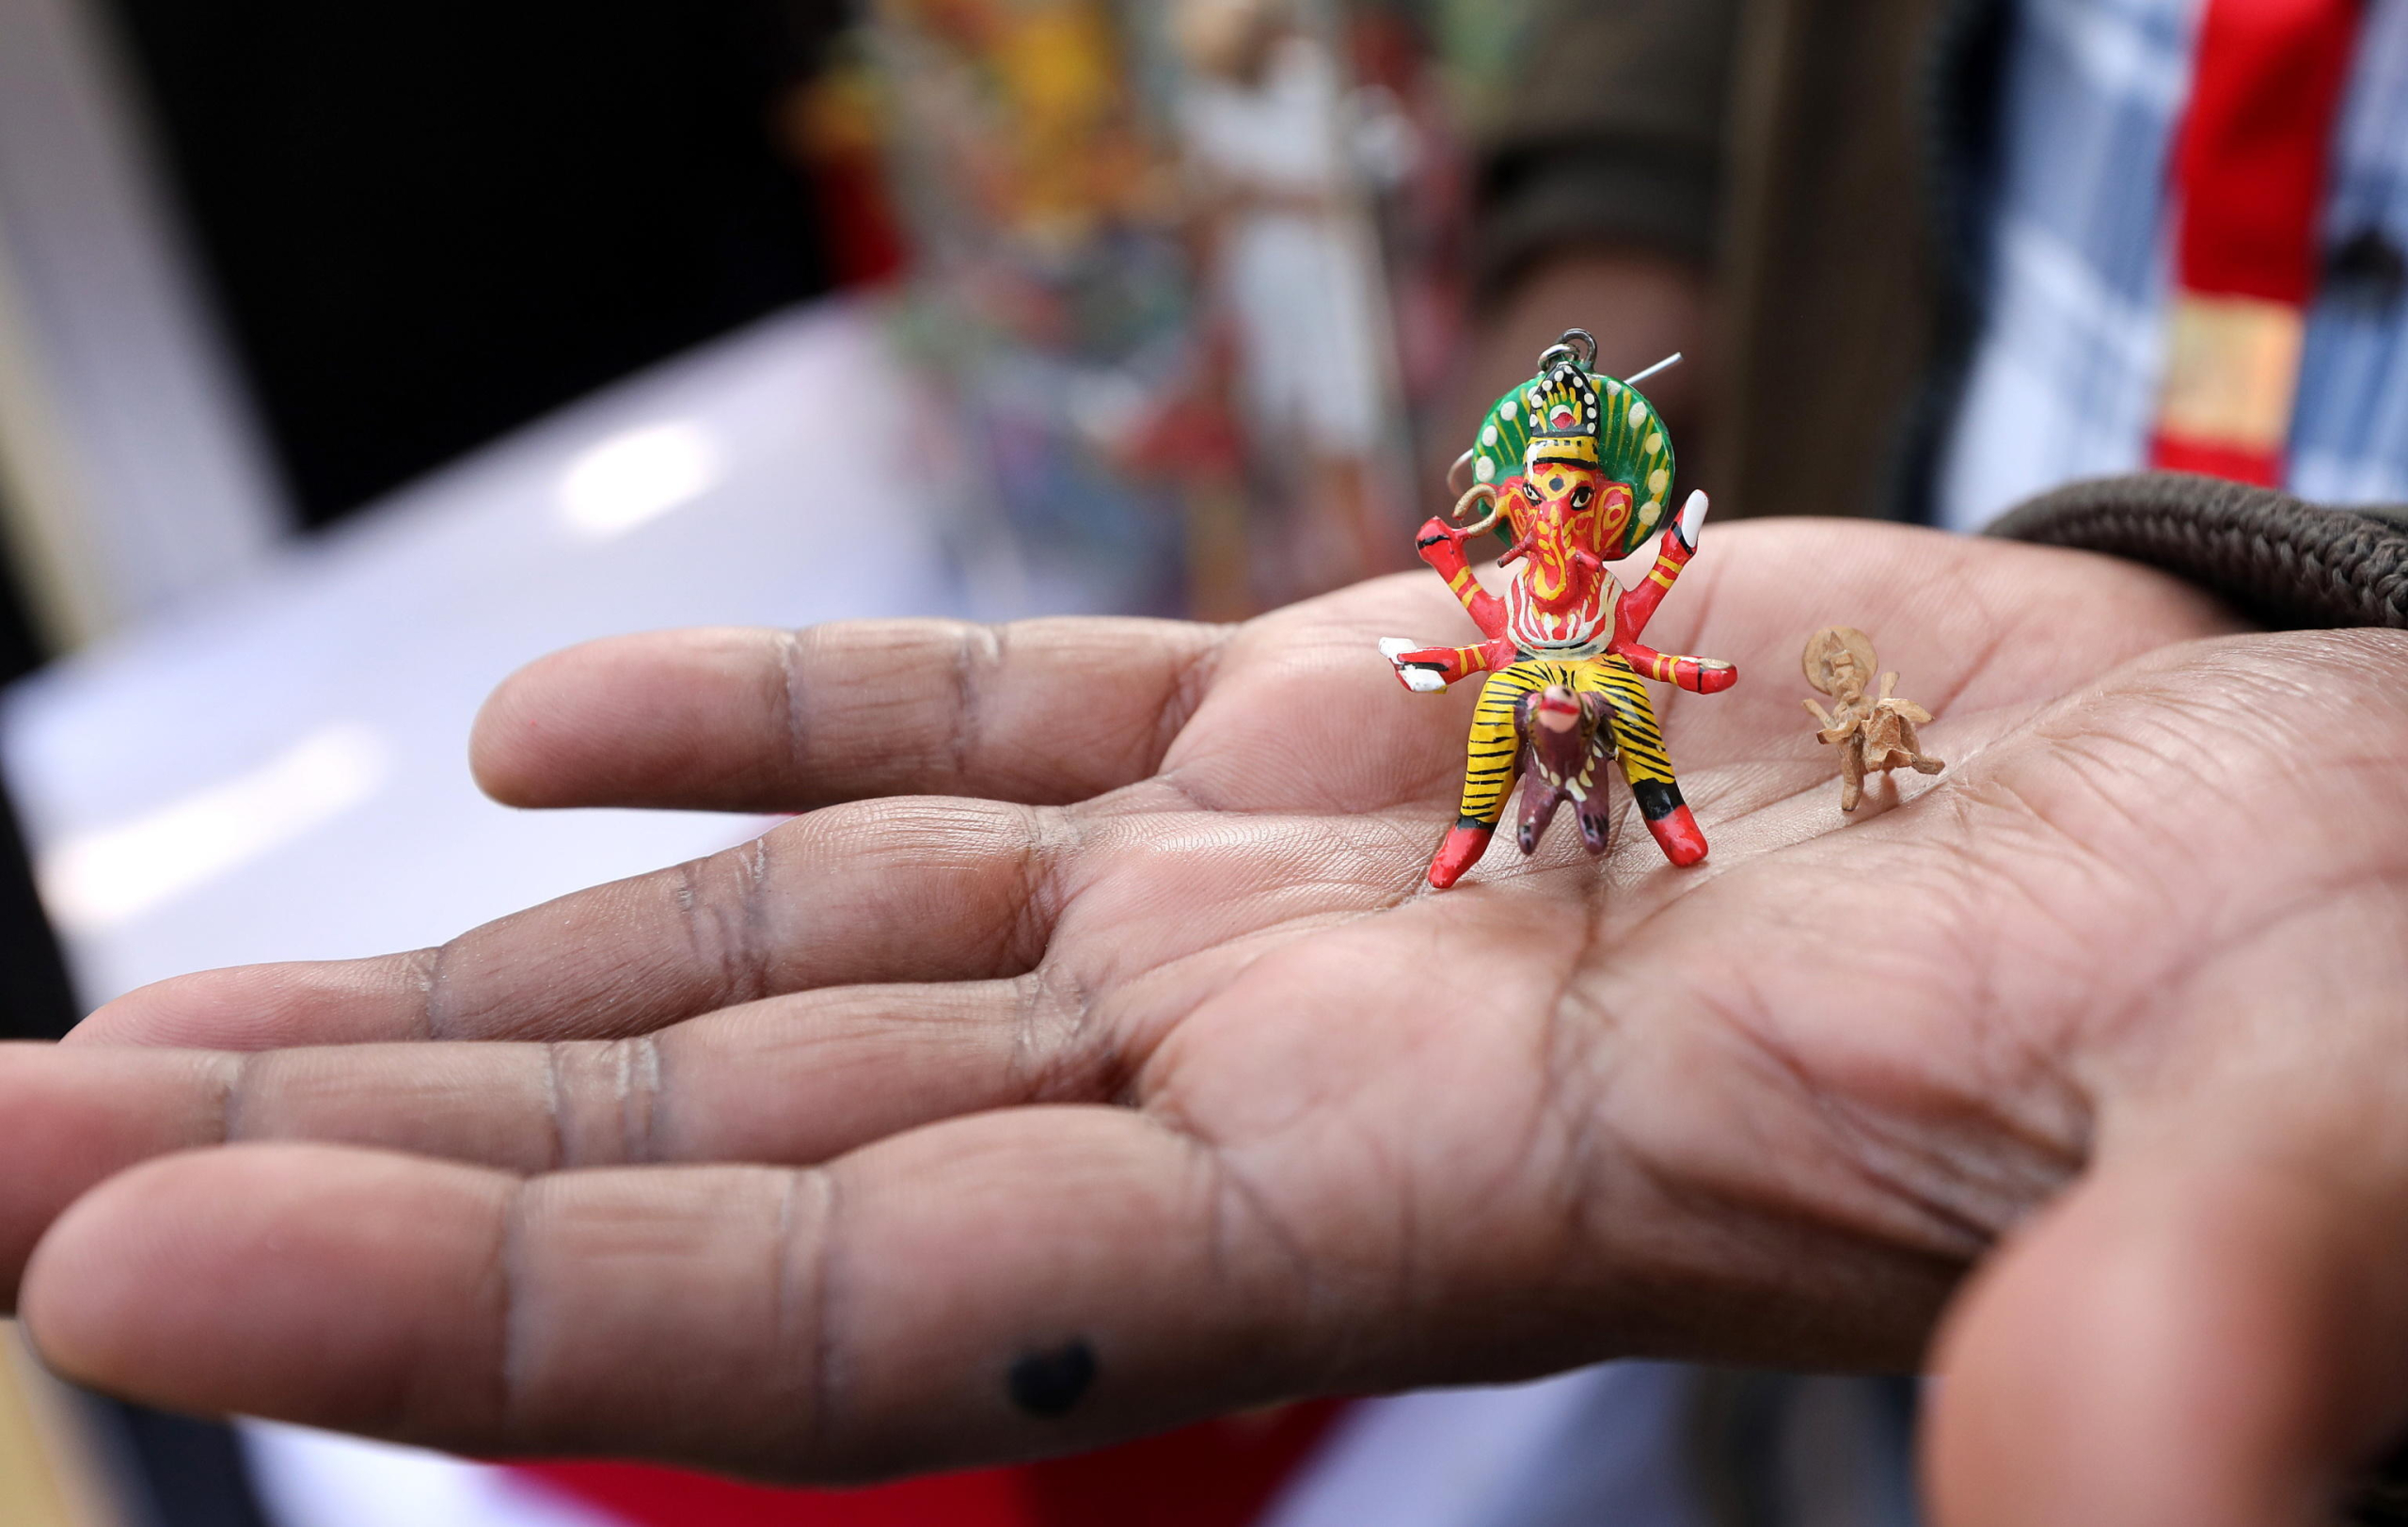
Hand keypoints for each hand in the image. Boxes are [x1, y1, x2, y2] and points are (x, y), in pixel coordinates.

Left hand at [8, 519, 2407, 1524]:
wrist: (2310, 862)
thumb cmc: (2327, 1017)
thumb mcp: (2315, 1147)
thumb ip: (2192, 1322)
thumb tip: (2137, 1497)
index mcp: (1435, 1202)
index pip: (872, 1300)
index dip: (499, 1291)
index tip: (129, 1241)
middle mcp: (1282, 1076)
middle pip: (739, 1127)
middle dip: (367, 1138)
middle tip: (2, 1133)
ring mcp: (1290, 893)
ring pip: (809, 931)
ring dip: (496, 957)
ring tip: (170, 982)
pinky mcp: (1358, 720)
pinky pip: (995, 727)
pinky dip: (776, 727)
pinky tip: (550, 746)